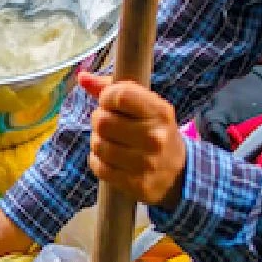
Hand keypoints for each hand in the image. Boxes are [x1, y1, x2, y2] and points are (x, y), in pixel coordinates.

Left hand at [79, 71, 186, 208]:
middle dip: (100, 120)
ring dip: (98, 141)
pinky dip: (99, 161)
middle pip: (102, 121)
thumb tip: (82, 77)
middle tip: (110, 124)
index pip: (120, 95)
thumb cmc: (154, 130)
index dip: (106, 97)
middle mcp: (155, 138)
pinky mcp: (136, 184)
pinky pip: (99, 167)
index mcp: (160, 112)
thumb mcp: (145, 106)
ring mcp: (146, 163)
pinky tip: (111, 159)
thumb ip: (113, 88)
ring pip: (98, 144)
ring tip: (111, 141)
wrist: (179, 172)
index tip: (109, 102)